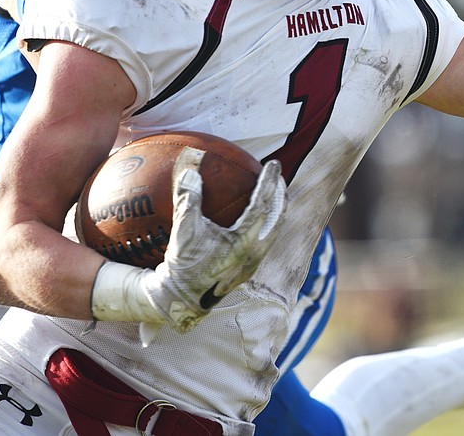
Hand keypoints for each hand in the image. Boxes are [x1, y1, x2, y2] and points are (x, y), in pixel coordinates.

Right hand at [139, 160, 286, 332]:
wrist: (182, 300)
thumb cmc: (183, 264)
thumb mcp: (183, 231)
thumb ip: (188, 199)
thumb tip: (190, 169)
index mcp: (244, 242)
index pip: (263, 205)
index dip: (269, 182)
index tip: (273, 164)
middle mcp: (255, 253)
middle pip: (277, 217)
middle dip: (281, 195)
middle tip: (279, 175)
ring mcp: (254, 263)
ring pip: (274, 230)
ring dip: (276, 210)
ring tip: (274, 193)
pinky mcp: (249, 269)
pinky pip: (265, 240)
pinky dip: (265, 224)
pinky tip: (256, 217)